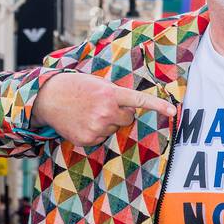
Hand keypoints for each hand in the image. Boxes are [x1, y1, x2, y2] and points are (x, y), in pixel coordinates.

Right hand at [30, 73, 175, 145]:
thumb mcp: (99, 84)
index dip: (158, 106)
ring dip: (106, 122)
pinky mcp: (87, 139)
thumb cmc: (77, 88)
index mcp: (110, 94)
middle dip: (120, 112)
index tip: (173, 112)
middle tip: (101, 104)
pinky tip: (82, 121)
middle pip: (128, 118)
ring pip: (114, 128)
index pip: (139, 100)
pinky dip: (95, 131)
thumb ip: (116, 94)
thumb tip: (131, 110)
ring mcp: (97, 127)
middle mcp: (106, 111)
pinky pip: (101, 138)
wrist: (49, 98)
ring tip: (87, 111)